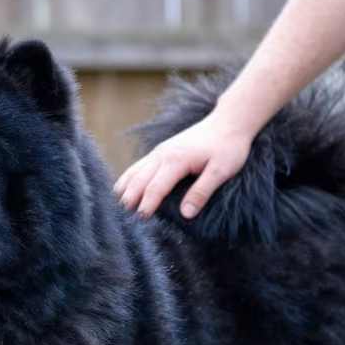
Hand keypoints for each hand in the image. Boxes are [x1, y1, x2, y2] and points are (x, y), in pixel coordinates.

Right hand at [114, 114, 255, 219]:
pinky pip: (137, 167)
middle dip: (129, 201)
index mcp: (175, 160)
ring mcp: (159, 152)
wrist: (228, 122)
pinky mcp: (160, 152)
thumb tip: (185, 214)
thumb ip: (202, 192)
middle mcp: (162, 155)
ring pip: (133, 172)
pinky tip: (122, 191)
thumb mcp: (221, 171)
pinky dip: (127, 180)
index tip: (140, 222)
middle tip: (123, 222)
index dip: (146, 206)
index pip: (155, 188)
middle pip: (138, 181)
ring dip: (124, 190)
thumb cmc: (228, 147)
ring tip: (116, 210)